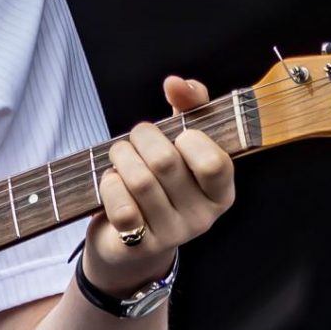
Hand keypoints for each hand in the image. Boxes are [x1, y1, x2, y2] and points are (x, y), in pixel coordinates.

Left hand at [83, 75, 235, 293]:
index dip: (189, 139)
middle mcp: (203, 217)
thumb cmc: (159, 184)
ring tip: (119, 158)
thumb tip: (176, 83)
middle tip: (134, 140)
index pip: (214, 162)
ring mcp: (173, 234)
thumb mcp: (181, 145)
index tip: (177, 135)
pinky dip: (109, 186)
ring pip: (139, 180)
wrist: (130, 244)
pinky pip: (120, 205)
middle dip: (141, 138)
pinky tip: (112, 184)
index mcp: (221, 191)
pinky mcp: (140, 246)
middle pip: (166, 162)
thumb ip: (189, 107)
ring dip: (120, 158)